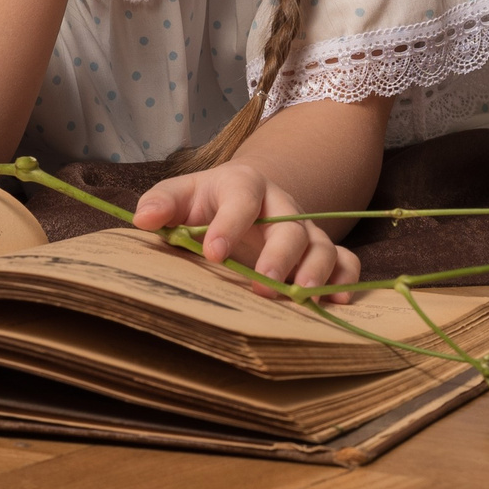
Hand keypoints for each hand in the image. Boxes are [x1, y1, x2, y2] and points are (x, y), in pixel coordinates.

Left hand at [132, 161, 362, 300]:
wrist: (244, 197)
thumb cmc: (207, 203)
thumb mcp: (181, 196)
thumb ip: (162, 204)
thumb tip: (143, 219)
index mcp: (245, 185)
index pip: (242, 198)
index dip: (230, 224)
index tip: (213, 252)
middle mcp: (282, 206)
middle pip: (291, 227)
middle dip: (278, 256)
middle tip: (261, 285)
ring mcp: (305, 231)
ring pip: (322, 245)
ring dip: (314, 271)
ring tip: (299, 296)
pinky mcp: (318, 252)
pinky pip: (345, 262)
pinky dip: (345, 280)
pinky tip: (335, 303)